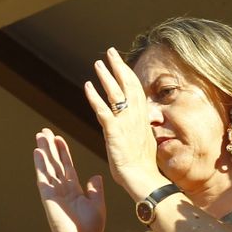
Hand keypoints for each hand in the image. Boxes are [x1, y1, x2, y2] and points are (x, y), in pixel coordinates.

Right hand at [34, 128, 104, 231]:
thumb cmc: (89, 227)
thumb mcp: (98, 204)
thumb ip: (96, 189)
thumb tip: (95, 176)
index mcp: (74, 189)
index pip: (67, 165)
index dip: (63, 152)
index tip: (58, 138)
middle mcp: (62, 188)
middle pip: (55, 162)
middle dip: (50, 147)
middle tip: (44, 132)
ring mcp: (54, 191)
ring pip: (48, 166)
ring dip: (43, 151)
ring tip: (39, 136)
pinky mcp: (48, 196)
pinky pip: (43, 177)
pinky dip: (40, 164)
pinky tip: (37, 152)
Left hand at [84, 47, 166, 198]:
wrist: (144, 180)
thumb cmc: (143, 167)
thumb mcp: (144, 142)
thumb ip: (138, 128)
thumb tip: (138, 123)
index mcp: (142, 119)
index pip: (136, 90)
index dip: (128, 74)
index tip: (121, 62)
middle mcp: (135, 118)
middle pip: (127, 86)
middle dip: (118, 67)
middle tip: (110, 52)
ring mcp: (125, 125)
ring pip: (115, 95)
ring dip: (106, 78)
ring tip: (97, 64)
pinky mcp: (114, 134)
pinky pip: (103, 111)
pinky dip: (95, 98)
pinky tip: (87, 87)